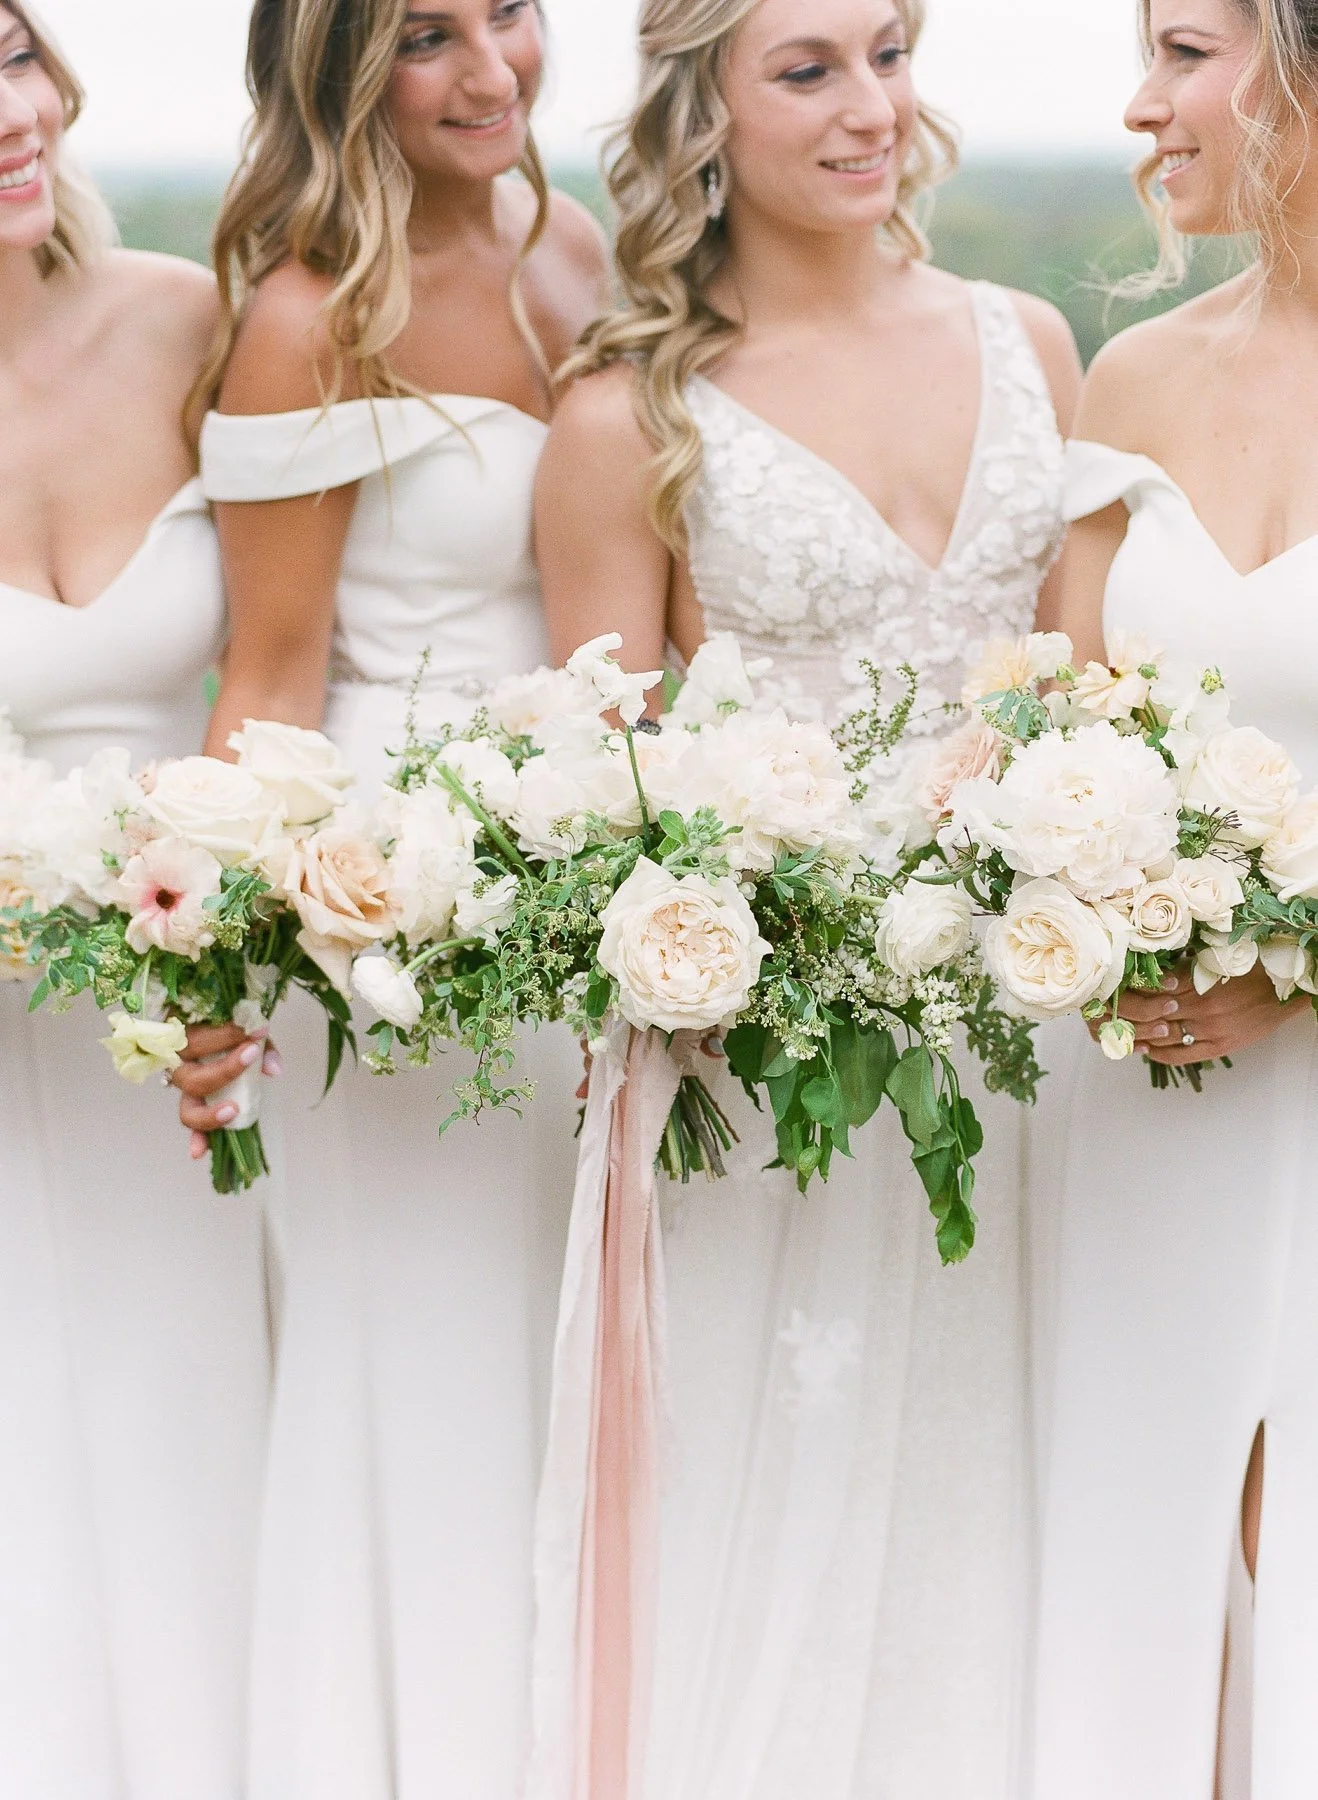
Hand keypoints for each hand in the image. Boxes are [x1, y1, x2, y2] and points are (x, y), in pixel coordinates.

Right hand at [172, 1023, 282, 1160]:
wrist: (225, 1035)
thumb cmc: (232, 1032)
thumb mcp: (249, 1032)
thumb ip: (262, 1046)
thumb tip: (273, 1069)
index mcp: (186, 1040)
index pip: (198, 1038)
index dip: (225, 1035)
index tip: (257, 1030)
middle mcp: (180, 1067)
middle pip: (191, 1077)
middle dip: (224, 1069)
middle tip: (251, 1055)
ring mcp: (186, 1090)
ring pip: (188, 1108)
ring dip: (209, 1115)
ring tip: (232, 1111)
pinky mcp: (196, 1107)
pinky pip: (194, 1127)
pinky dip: (197, 1139)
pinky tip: (199, 1151)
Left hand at [1093, 964, 1308, 1066]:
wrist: (1285, 988)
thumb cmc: (1252, 967)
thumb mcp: (1217, 958)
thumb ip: (1187, 966)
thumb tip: (1156, 970)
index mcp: (1199, 980)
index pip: (1152, 988)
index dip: (1131, 990)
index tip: (1114, 989)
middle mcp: (1201, 1006)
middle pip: (1152, 1013)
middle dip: (1129, 1013)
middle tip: (1108, 1012)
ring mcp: (1209, 1029)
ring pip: (1162, 1036)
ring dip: (1139, 1035)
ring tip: (1121, 1031)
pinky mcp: (1218, 1046)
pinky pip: (1181, 1055)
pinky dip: (1159, 1053)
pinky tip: (1145, 1049)